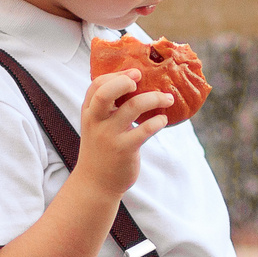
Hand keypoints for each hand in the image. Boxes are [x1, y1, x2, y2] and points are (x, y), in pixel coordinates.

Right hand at [72, 70, 172, 200]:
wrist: (96, 183)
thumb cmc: (101, 149)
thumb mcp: (96, 125)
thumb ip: (107, 106)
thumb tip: (134, 82)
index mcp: (89, 112)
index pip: (97, 84)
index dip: (116, 75)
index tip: (134, 73)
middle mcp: (96, 121)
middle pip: (106, 92)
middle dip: (125, 80)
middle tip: (142, 79)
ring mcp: (110, 136)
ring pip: (134, 107)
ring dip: (155, 98)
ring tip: (168, 99)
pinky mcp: (124, 149)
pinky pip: (145, 129)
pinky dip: (158, 121)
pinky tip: (163, 120)